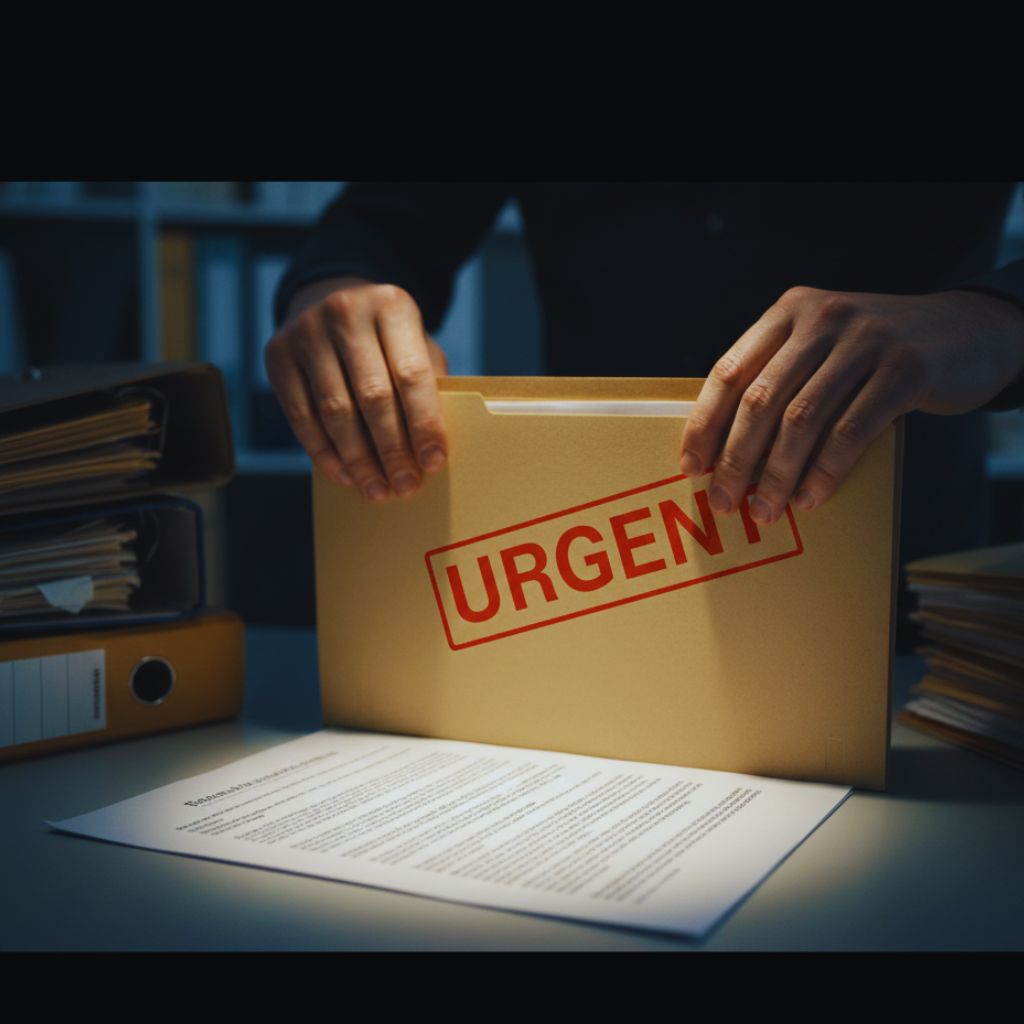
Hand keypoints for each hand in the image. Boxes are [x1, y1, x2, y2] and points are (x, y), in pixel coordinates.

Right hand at [265, 277, 448, 500]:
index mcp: (392, 305)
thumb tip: (430, 446)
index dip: (424, 422)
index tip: (433, 462)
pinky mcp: (277, 354)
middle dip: (392, 449)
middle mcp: (346, 312)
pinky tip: (345, 475)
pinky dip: (324, 452)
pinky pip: (301, 416)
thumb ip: (427, 385)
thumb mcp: (414, 345)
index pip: (411, 374)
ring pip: (335, 411)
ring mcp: (306, 331)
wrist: (326, 299)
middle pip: (372, 395)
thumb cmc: (384, 338)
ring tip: (377, 489)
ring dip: (358, 459)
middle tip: (405, 486)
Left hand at [679, 286, 1023, 523]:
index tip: (691, 466)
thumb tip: (723, 450)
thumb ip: (778, 378)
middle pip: (760, 400)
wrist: (967, 331)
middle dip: (735, 459)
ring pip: (802, 420)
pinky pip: (851, 431)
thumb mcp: (821, 346)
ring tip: (764, 511)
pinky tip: (809, 498)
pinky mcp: (905, 368)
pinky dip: (825, 472)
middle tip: (723, 501)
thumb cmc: (874, 353)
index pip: (729, 372)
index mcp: (789, 311)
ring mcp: (866, 340)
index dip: (705, 424)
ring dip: (777, 475)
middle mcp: (823, 318)